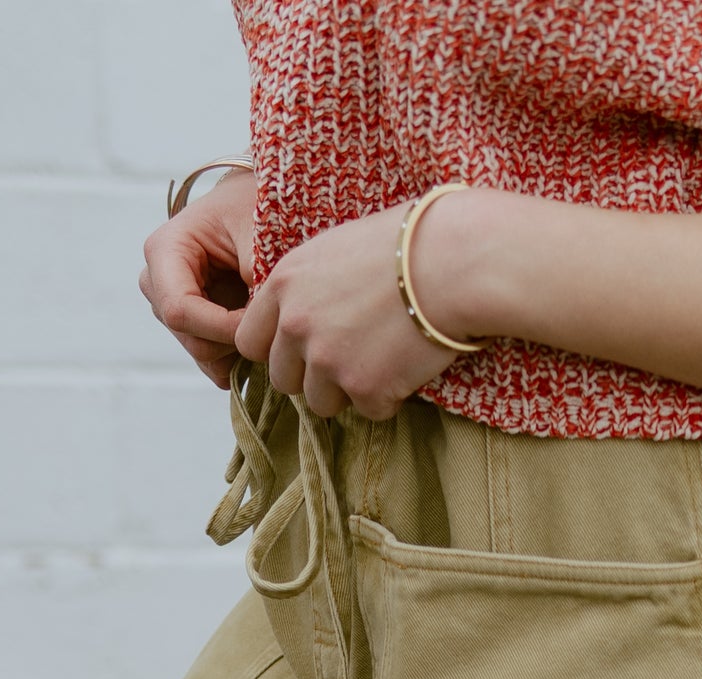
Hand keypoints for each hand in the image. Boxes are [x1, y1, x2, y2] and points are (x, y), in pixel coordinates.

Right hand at [140, 171, 256, 387]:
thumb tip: (259, 334)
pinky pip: (212, 359)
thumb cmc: (255, 207)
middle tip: (273, 323)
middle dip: (234, 341)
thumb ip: (256, 282)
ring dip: (239, 351)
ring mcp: (170, 304)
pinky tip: (261, 335)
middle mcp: (158, 281)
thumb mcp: (259, 237)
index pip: (180, 311)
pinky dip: (239, 357)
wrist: (255, 203)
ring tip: (269, 324)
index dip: (223, 329)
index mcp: (165, 251)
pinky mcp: (190, 322)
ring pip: (202, 353)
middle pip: (190, 338)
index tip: (263, 324)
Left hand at [234, 202, 471, 420]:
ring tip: (382, 360)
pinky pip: (368, 411)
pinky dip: (389, 397)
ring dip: (349, 390)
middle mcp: (296, 325)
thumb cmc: (405, 244)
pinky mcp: (363, 388)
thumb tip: (302, 320)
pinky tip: (407, 365)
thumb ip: (307, 287)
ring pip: (321, 403)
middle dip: (311, 376)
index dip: (279, 350)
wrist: (451, 263)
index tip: (304, 349)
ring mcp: (327, 360)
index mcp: (283, 285)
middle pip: (283, 379)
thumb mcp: (335, 249)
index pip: (250, 340)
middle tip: (350, 359)